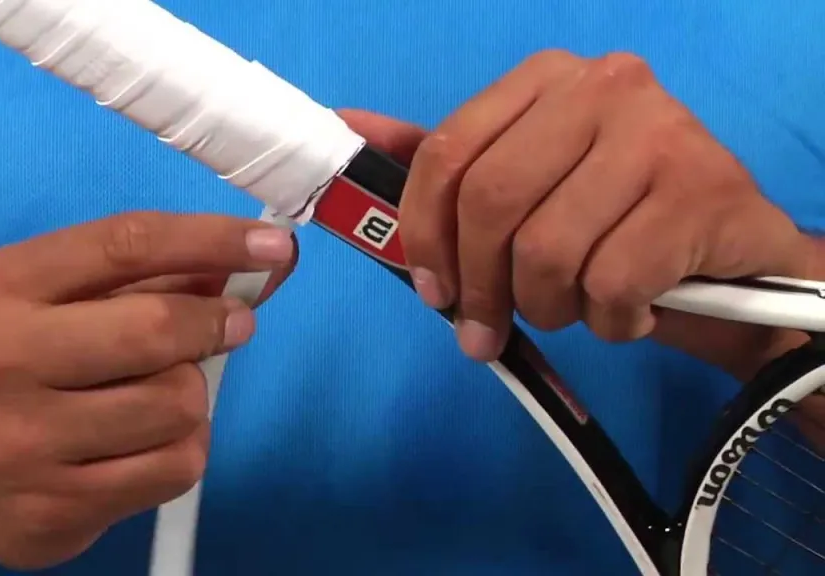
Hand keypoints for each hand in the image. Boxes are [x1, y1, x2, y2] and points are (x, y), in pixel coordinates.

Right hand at [0, 212, 295, 568]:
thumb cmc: (4, 359)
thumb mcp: (48, 296)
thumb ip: (149, 275)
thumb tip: (261, 260)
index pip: (126, 245)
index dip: (212, 239)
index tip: (272, 244)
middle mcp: (0, 364)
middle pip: (157, 330)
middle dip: (212, 325)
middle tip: (231, 325)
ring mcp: (23, 446)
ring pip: (178, 405)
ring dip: (193, 393)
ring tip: (162, 392)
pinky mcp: (54, 511)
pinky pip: (175, 469)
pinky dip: (184, 447)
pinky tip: (148, 440)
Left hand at [340, 50, 818, 376]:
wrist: (731, 255)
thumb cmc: (614, 219)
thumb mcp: (529, 181)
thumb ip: (448, 161)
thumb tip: (351, 127)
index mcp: (544, 78)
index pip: (448, 152)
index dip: (423, 233)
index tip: (431, 290)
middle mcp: (602, 87)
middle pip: (491, 202)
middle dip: (480, 286)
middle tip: (486, 332)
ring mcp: (658, 133)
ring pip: (548, 252)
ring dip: (549, 307)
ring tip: (575, 308)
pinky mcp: (702, 191)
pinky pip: (609, 284)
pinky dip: (608, 321)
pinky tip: (628, 311)